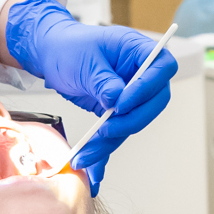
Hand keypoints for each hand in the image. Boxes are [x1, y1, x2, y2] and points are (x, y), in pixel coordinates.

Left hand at [3, 0, 177, 188]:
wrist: (52, 55)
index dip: (147, 87)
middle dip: (131, 120)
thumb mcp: (85, 61)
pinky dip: (103, 149)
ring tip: (85, 155)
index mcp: (139, 50)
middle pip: (154, 102)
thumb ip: (103, 80)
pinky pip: (116, 132)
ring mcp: (131, 95)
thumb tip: (116, 100)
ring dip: (111, 141)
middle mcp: (141, 74)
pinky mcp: (118, 112)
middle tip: (106, 129)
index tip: (122, 103)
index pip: (162, 67)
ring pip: (133, 122)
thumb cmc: (70, 47)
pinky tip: (93, 167)